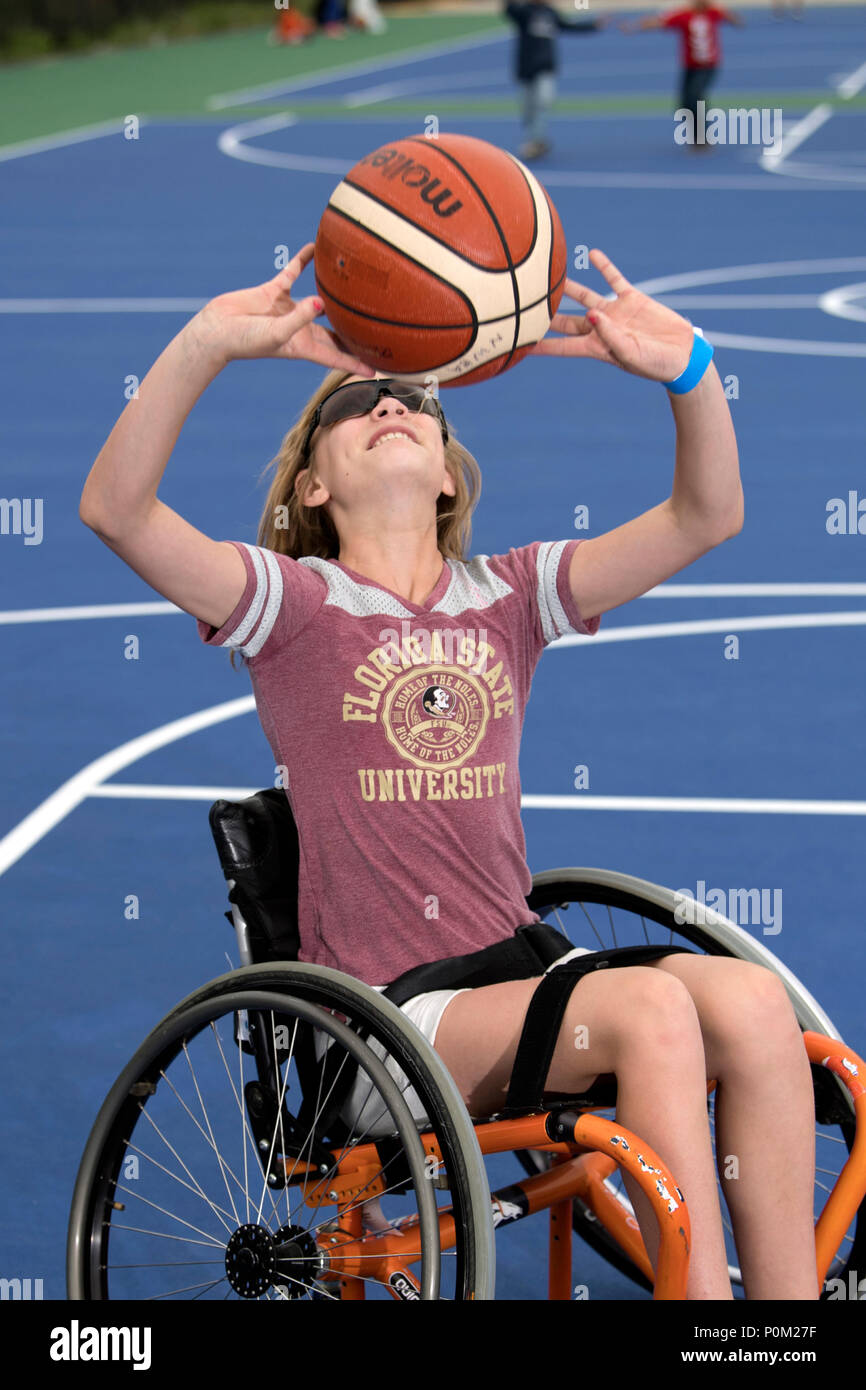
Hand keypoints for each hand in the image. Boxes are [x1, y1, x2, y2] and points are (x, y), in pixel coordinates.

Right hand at [193, 243, 375, 374]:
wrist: (217, 330)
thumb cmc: (246, 341)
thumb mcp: (276, 334)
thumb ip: (299, 318)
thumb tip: (321, 302)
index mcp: (305, 347)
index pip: (337, 358)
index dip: (358, 362)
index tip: (380, 369)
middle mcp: (301, 328)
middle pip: (335, 332)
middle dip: (355, 334)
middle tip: (380, 327)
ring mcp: (289, 309)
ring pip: (319, 300)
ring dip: (335, 294)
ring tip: (356, 285)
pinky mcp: (275, 292)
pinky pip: (294, 272)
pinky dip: (304, 260)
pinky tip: (315, 248)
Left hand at [530, 249, 694, 381]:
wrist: (682, 355)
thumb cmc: (655, 364)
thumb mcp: (631, 354)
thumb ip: (610, 335)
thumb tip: (591, 314)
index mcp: (596, 347)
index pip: (561, 346)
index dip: (541, 346)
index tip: (519, 345)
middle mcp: (601, 328)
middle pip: (566, 321)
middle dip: (546, 315)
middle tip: (523, 306)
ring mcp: (615, 312)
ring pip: (585, 296)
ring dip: (569, 287)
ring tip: (549, 273)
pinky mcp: (632, 298)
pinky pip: (614, 279)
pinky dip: (603, 267)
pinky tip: (591, 255)